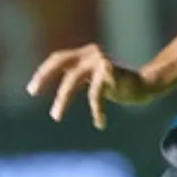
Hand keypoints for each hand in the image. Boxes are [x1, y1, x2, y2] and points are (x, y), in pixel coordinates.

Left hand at [26, 44, 156, 129]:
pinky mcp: (111, 73)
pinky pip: (96, 95)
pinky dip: (97, 111)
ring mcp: (100, 62)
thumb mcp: (93, 78)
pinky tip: (100, 123)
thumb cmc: (118, 84)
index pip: (58, 59)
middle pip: (60, 63)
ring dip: (62, 100)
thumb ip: (77, 78)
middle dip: (44, 77)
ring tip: (55, 116)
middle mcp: (90, 54)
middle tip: (31, 92)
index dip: (43, 73)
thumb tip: (58, 89)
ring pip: (72, 80)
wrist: (145, 85)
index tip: (31, 90)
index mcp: (84, 54)